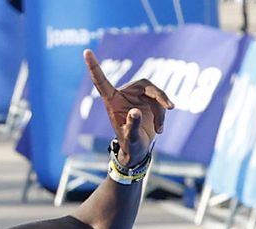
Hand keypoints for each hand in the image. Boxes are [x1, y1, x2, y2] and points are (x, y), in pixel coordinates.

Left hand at [83, 49, 173, 165]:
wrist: (138, 150)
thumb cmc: (129, 144)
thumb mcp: (130, 138)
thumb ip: (132, 125)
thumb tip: (136, 112)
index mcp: (111, 101)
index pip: (101, 81)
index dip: (94, 66)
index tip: (86, 52)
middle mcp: (124, 95)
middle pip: (145, 85)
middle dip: (159, 96)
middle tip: (169, 107)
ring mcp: (137, 96)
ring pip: (156, 95)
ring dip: (161, 111)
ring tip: (160, 130)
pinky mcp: (149, 100)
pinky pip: (161, 102)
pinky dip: (162, 115)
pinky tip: (160, 130)